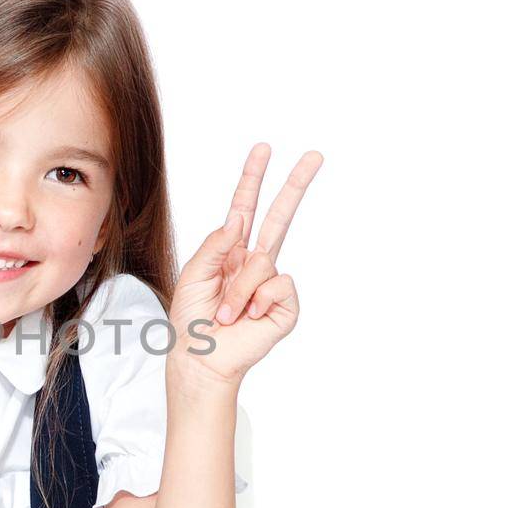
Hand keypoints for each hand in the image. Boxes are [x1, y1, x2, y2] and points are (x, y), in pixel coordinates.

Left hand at [167, 143, 322, 390]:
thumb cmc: (192, 320)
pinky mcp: (286, 305)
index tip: (263, 149)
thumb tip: (239, 220)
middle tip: (315, 154)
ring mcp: (272, 283)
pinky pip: (277, 286)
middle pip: (280, 217)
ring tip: (225, 313)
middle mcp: (255, 262)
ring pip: (263, 262)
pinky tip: (248, 318)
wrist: (201, 357)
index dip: (253, 179)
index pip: (245, 208)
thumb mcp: (193, 275)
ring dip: (237, 291)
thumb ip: (215, 245)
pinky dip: (256, 302)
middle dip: (296, 185)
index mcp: (231, 251)